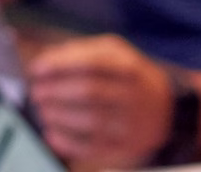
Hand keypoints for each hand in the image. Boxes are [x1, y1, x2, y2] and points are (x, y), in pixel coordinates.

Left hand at [27, 35, 175, 167]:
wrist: (164, 109)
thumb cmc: (127, 75)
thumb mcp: (114, 53)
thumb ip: (80, 52)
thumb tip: (46, 62)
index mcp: (129, 66)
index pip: (91, 63)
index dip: (60, 65)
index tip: (36, 69)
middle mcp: (134, 94)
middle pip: (89, 92)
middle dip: (56, 92)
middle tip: (36, 92)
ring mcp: (132, 122)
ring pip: (91, 121)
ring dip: (59, 117)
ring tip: (43, 111)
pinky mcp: (127, 146)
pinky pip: (94, 148)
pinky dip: (68, 143)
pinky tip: (51, 135)